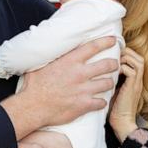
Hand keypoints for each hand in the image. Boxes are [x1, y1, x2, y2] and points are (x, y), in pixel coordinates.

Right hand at [1, 37, 118, 139]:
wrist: (32, 107)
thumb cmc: (33, 86)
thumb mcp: (41, 65)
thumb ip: (52, 57)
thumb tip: (51, 49)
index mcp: (70, 61)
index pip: (93, 47)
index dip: (105, 42)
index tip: (112, 41)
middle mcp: (80, 74)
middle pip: (107, 65)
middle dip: (114, 64)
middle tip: (115, 64)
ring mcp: (84, 90)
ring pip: (107, 83)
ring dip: (109, 83)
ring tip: (108, 83)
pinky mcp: (84, 105)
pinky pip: (102, 102)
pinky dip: (102, 102)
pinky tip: (99, 101)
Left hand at [109, 47, 142, 140]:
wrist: (122, 124)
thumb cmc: (114, 110)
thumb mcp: (113, 91)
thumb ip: (112, 81)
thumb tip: (100, 71)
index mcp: (134, 81)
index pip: (136, 60)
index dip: (126, 54)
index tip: (113, 54)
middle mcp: (138, 81)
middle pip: (139, 58)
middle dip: (127, 53)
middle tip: (114, 54)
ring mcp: (137, 84)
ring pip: (138, 62)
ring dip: (125, 58)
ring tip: (113, 62)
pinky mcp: (133, 88)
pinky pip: (131, 71)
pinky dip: (122, 68)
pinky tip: (112, 72)